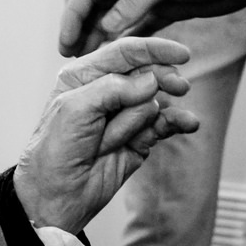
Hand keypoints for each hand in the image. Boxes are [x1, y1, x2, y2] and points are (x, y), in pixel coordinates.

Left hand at [13, 36, 199, 232]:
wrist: (58, 195)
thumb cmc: (55, 148)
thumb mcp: (74, 110)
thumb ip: (111, 89)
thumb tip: (150, 80)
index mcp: (84, 75)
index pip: (124, 53)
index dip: (154, 49)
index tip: (182, 53)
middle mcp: (106, 91)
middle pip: (146, 74)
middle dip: (160, 80)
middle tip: (178, 86)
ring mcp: (125, 115)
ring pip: (154, 102)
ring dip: (143, 119)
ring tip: (113, 141)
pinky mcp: (139, 138)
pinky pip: (166, 124)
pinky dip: (178, 122)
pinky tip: (189, 123)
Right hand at [58, 0, 245, 57]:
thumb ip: (135, 2)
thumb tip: (105, 27)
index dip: (72, 18)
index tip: (65, 45)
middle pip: (98, 10)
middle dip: (83, 34)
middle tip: (73, 63)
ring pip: (118, 23)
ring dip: (104, 42)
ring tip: (94, 68)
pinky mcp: (170, 11)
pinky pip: (142, 31)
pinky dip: (131, 46)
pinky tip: (125, 64)